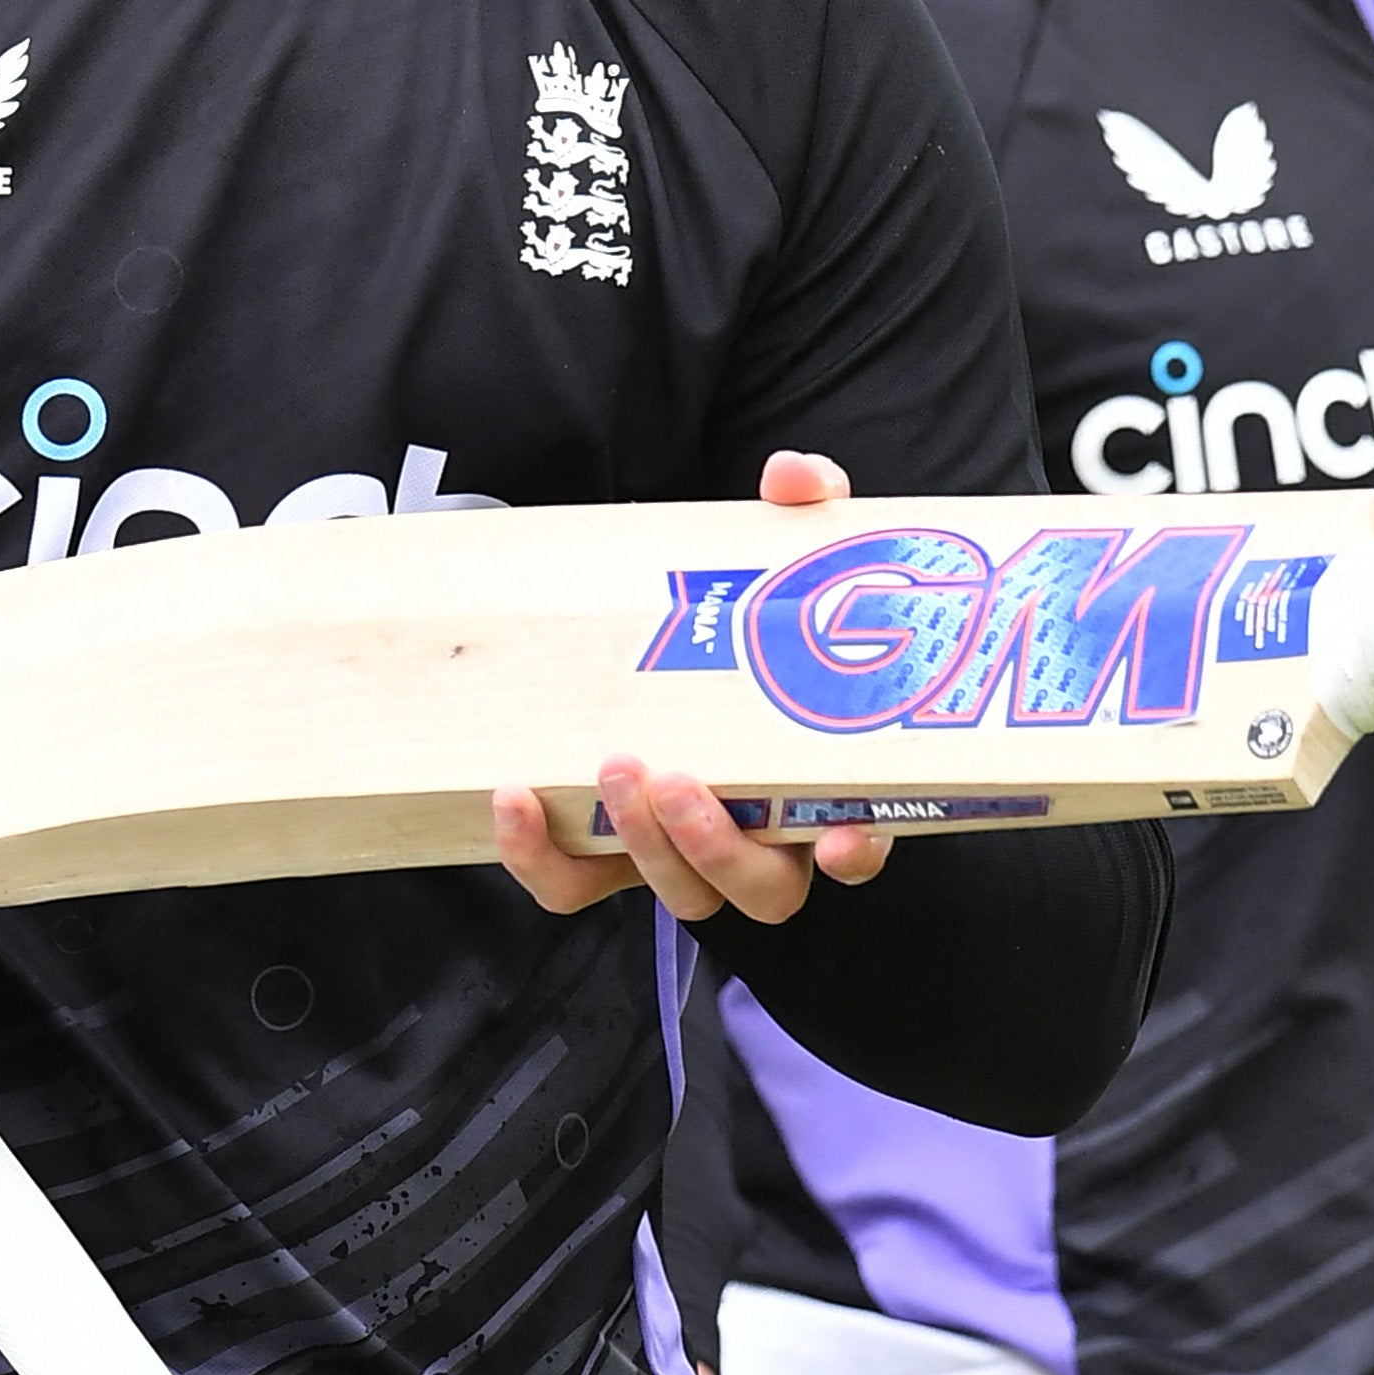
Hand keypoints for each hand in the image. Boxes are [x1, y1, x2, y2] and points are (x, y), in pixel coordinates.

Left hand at [492, 452, 897, 925]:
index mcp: (824, 783)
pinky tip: (514, 795)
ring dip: (646, 846)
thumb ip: (805, 511)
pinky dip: (539, 857)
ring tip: (613, 766)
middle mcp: (764, 837)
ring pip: (682, 895)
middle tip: (674, 776)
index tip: (839, 838)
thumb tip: (792, 479)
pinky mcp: (606, 855)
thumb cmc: (754, 612)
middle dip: (717, 845)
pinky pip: (572, 885)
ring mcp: (685, 852)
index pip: (859, 843)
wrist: (671, 630)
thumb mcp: (788, 553)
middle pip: (762, 889)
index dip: (855, 852)